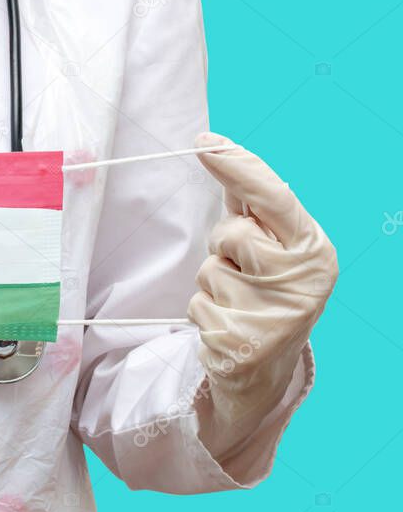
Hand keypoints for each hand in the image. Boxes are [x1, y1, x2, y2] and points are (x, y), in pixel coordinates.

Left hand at [189, 133, 336, 458]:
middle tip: (242, 267)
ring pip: (210, 269)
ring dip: (213, 281)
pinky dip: (203, 310)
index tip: (205, 142)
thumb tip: (217, 148)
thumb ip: (251, 208)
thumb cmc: (268, 295)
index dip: (237, 167)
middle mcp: (301, 281)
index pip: (273, 198)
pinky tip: (227, 325)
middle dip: (225, 243)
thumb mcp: (274, 250)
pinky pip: (196, 303)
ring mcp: (272, 315)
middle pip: (232, 232)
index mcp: (314, 251)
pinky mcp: (239, 341)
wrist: (266, 369)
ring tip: (238, 302)